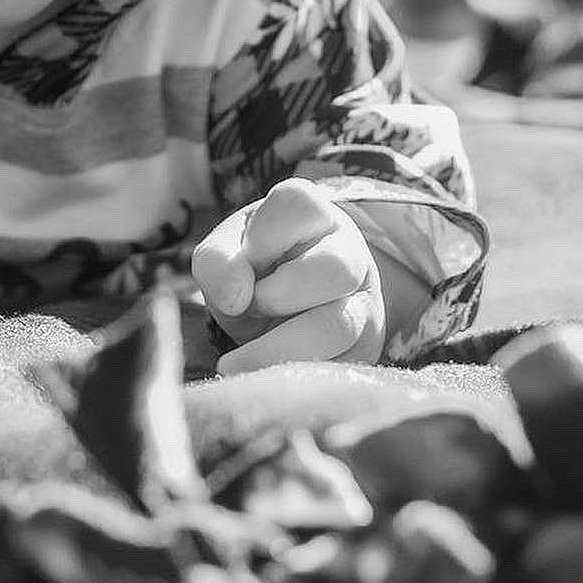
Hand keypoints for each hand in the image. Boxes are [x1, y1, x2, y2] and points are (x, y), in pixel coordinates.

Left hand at [191, 178, 384, 373]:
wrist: (281, 312)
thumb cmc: (250, 272)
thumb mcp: (225, 254)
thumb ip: (217, 263)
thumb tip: (234, 297)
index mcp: (313, 213)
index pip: (298, 204)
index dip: (260, 240)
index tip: (240, 264)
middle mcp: (349, 254)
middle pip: (334, 269)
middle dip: (277, 296)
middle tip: (245, 311)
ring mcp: (363, 305)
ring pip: (339, 327)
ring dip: (278, 348)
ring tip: (238, 362)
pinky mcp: (364, 354)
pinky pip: (337, 371)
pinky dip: (294, 378)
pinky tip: (266, 378)